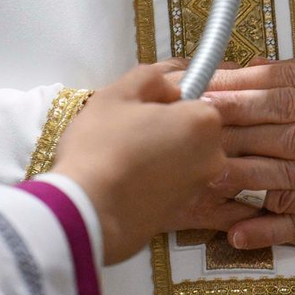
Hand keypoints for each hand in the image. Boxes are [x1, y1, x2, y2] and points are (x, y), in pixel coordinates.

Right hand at [53, 65, 227, 264]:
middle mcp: (211, 158)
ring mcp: (196, 191)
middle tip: (128, 133)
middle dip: (166, 129)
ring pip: (181, 159)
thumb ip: (151, 78)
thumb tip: (171, 91)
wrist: (83, 216)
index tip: (140, 111)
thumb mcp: (118, 93)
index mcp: (202, 123)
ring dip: (159, 155)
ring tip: (121, 159)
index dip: (166, 102)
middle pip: (192, 131)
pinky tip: (123, 182)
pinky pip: (169, 186)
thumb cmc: (101, 146)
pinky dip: (153, 182)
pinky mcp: (179, 216)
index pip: (196, 100)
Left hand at [202, 58, 294, 249]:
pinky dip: (273, 227)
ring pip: (291, 167)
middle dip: (238, 113)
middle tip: (198, 112)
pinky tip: (242, 230)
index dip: (249, 79)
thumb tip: (275, 67)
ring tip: (205, 168)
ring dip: (246, 168)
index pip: (291, 81)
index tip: (214, 79)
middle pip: (285, 117)